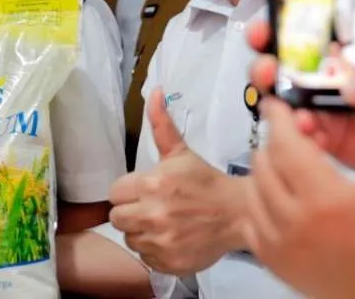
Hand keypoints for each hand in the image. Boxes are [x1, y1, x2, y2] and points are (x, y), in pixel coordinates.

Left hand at [108, 87, 247, 275]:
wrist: (239, 214)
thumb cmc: (206, 182)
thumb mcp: (181, 152)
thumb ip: (160, 124)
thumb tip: (154, 91)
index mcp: (153, 184)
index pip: (114, 193)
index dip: (127, 191)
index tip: (143, 190)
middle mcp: (153, 214)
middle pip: (117, 217)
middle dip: (130, 211)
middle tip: (151, 206)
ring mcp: (161, 241)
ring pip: (129, 238)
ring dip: (141, 231)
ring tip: (162, 222)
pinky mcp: (169, 262)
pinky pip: (144, 257)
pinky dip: (153, 250)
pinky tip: (169, 237)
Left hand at [246, 82, 354, 298]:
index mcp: (328, 199)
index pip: (283, 142)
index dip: (279, 116)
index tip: (280, 103)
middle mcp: (297, 225)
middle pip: (263, 161)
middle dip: (276, 141)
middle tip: (293, 133)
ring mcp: (282, 247)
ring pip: (253, 188)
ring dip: (267, 169)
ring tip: (292, 163)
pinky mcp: (275, 262)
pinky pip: (250, 218)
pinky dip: (262, 201)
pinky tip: (286, 195)